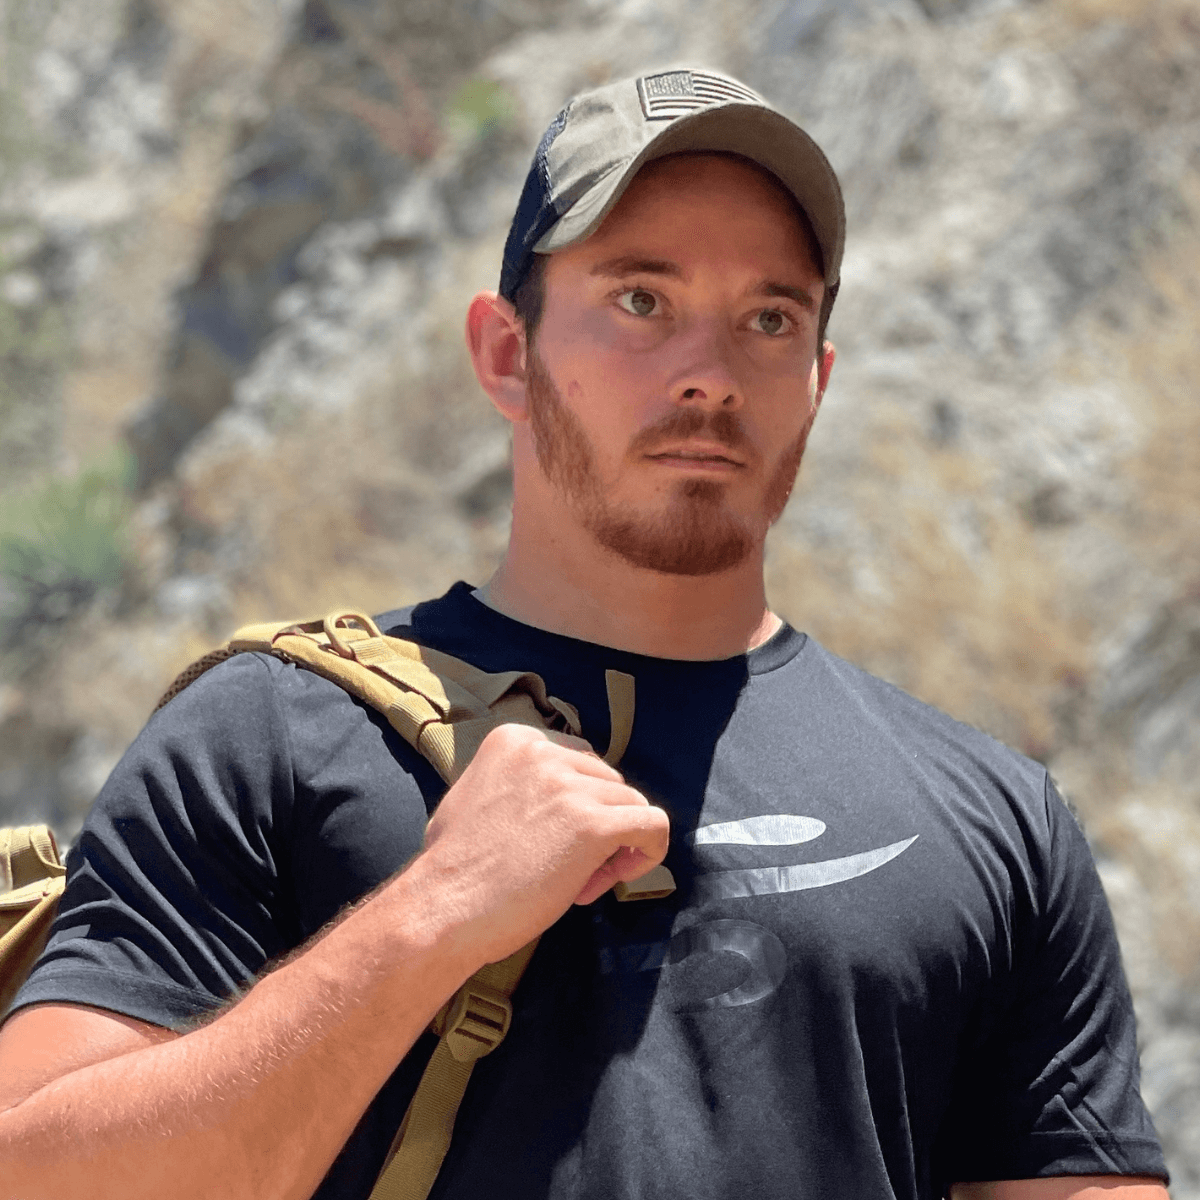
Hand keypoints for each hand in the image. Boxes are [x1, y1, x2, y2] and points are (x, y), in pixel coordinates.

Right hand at [412, 723, 669, 962]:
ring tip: (578, 883)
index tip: (552, 844)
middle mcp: (544, 752)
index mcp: (515, 739)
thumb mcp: (475, 796)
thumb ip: (518, 785)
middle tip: (566, 870)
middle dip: (597, 824)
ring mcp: (569, 786)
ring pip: (632, 804)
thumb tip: (557, 800)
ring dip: (614, 847)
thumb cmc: (452, 869)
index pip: (579, 762)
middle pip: (608, 781)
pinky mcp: (593, 824)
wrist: (440, 909)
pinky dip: (648, 851)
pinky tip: (620, 876)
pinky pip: (653, 825)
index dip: (576, 805)